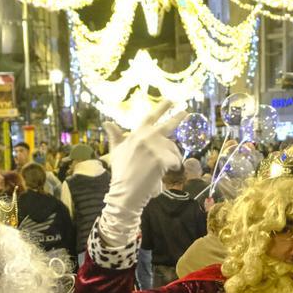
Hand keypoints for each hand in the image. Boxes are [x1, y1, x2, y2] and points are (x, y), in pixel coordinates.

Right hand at [100, 102, 185, 244]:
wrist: (124, 192)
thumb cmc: (120, 173)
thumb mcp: (116, 151)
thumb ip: (115, 136)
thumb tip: (107, 122)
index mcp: (136, 134)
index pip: (151, 117)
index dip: (162, 107)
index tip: (171, 100)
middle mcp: (146, 137)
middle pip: (167, 125)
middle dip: (178, 117)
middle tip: (186, 111)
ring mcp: (153, 148)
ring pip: (173, 149)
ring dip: (173, 157)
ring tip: (167, 166)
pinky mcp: (161, 159)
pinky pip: (175, 161)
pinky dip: (174, 167)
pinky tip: (166, 172)